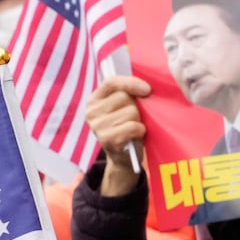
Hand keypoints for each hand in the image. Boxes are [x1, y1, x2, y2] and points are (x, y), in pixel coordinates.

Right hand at [85, 76, 150, 195]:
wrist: (124, 156)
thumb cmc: (128, 126)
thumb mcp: (125, 107)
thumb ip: (129, 94)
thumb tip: (146, 88)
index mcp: (95, 99)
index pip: (111, 82)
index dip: (130, 83)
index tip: (148, 89)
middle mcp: (91, 112)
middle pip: (124, 97)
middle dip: (137, 106)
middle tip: (135, 118)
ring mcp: (97, 126)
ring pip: (130, 112)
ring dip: (139, 119)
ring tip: (134, 127)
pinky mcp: (107, 140)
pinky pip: (132, 127)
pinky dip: (140, 130)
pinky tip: (136, 135)